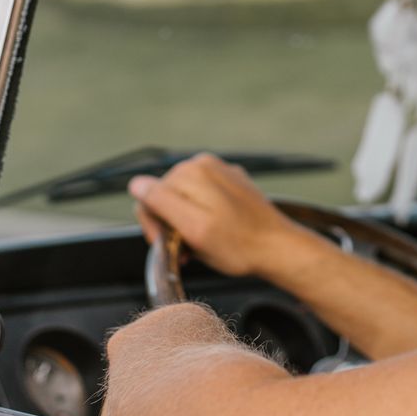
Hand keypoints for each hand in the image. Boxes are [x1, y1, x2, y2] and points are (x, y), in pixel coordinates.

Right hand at [127, 153, 305, 278]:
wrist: (280, 249)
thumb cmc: (238, 246)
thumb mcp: (193, 229)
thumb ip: (162, 203)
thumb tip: (136, 184)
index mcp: (191, 172)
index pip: (149, 196)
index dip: (154, 226)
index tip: (171, 247)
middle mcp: (204, 164)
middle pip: (165, 196)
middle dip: (170, 225)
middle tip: (187, 251)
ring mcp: (220, 172)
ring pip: (183, 199)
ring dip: (185, 223)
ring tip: (200, 246)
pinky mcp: (232, 183)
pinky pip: (203, 199)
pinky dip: (202, 217)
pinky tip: (215, 235)